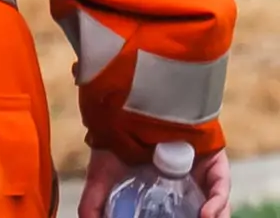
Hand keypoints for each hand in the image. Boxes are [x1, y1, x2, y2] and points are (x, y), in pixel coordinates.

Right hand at [76, 142, 235, 217]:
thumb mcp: (101, 174)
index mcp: (159, 188)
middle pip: (195, 210)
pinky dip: (217, 204)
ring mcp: (200, 174)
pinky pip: (221, 188)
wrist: (132, 107)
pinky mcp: (215, 165)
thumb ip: (94, 201)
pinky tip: (206, 215)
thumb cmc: (115, 136)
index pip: (172, 212)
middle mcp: (183, 182)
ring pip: (214, 206)